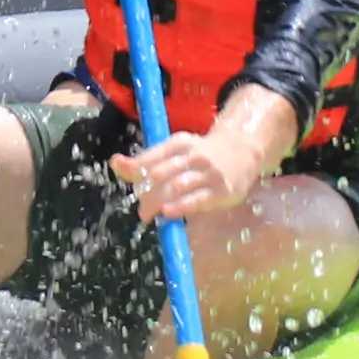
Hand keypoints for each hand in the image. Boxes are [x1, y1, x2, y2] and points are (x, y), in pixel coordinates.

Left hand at [112, 125, 263, 223]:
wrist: (243, 150)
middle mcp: (193, 154)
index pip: (150, 158)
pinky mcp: (221, 190)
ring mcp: (209, 172)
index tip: (131, 188)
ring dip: (157, 202)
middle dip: (146, 194)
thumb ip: (148, 161)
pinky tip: (168, 213)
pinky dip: (180, 206)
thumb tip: (115, 163)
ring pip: (176, 187)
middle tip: (142, 210)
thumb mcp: (176, 151)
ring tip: (150, 215)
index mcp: (179, 143)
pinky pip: (198, 199)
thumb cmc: (201, 155)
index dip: (135, 174)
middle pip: (159, 175)